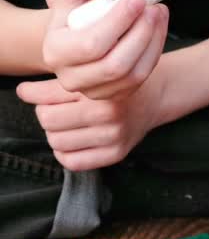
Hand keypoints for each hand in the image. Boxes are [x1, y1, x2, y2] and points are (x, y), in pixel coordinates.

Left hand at [16, 71, 165, 170]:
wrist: (154, 96)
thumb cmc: (115, 83)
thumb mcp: (88, 76)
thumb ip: (54, 84)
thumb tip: (22, 92)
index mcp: (99, 90)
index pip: (45, 98)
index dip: (32, 94)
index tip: (32, 92)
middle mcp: (109, 114)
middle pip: (47, 120)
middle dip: (46, 113)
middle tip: (56, 107)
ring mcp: (114, 137)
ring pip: (56, 142)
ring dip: (54, 133)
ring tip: (66, 123)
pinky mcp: (116, 154)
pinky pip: (73, 162)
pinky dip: (64, 152)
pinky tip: (72, 140)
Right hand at [43, 0, 168, 100]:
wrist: (76, 43)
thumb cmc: (74, 18)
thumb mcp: (71, 1)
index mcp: (56, 52)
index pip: (92, 44)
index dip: (118, 21)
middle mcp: (72, 78)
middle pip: (115, 65)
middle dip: (140, 33)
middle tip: (153, 9)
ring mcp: (95, 91)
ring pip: (133, 74)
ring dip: (152, 42)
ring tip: (158, 15)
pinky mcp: (116, 95)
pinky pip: (142, 76)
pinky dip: (155, 52)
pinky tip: (157, 30)